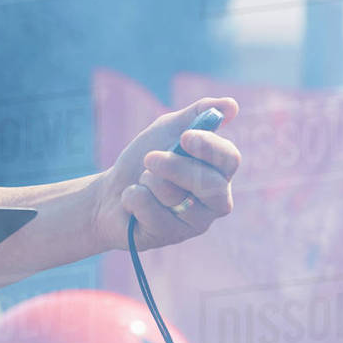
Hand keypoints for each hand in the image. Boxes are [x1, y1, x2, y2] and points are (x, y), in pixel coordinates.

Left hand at [93, 97, 241, 252]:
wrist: (110, 192)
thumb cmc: (144, 160)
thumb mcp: (167, 129)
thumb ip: (197, 114)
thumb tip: (232, 105)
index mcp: (218, 171)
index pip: (229, 159)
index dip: (209, 147)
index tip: (185, 137)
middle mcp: (215, 199)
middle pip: (210, 184)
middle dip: (174, 167)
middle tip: (149, 158)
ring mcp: (196, 222)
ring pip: (176, 197)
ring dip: (148, 181)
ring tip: (143, 182)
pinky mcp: (172, 237)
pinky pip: (153, 213)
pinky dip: (135, 198)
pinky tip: (133, 202)